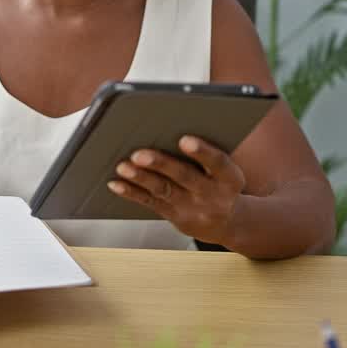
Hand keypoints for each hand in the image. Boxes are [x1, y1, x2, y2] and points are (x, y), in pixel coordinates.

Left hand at [107, 135, 246, 245]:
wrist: (225, 222)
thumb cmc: (220, 183)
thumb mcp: (225, 170)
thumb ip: (206, 154)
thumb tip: (169, 126)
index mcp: (230, 178)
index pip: (218, 163)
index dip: (202, 151)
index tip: (184, 139)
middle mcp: (213, 195)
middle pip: (185, 176)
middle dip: (161, 164)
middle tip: (139, 154)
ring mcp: (192, 208)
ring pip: (164, 190)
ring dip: (141, 178)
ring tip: (123, 166)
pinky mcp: (174, 216)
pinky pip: (150, 203)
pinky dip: (132, 192)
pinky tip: (117, 183)